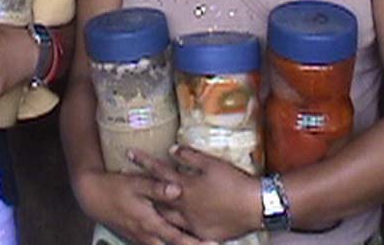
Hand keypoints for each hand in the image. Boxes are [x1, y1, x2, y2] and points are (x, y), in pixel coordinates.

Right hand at [74, 168, 204, 244]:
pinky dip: (168, 244)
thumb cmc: (114, 187)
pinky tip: (178, 240)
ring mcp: (141, 237)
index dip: (195, 244)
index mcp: (149, 222)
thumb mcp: (135, 184)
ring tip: (198, 244)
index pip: (177, 238)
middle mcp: (147, 234)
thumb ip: (157, 187)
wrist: (91, 196)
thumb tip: (177, 189)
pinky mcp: (137, 235)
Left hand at [131, 146, 260, 241]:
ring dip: (157, 213)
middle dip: (144, 193)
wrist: (255, 206)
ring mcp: (191, 223)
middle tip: (131, 189)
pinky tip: (169, 227)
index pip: (158, 171)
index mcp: (185, 186)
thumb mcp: (211, 163)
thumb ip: (189, 156)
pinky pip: (183, 233)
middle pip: (157, 199)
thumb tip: (172, 150)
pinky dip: (174, 229)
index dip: (143, 161)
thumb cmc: (233, 181)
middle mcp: (184, 206)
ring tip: (146, 209)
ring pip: (166, 219)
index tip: (129, 153)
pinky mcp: (201, 234)